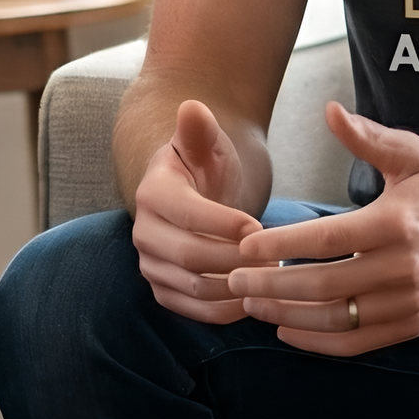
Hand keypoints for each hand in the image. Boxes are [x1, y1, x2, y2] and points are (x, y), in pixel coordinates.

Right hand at [132, 101, 259, 321]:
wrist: (195, 194)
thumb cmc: (206, 166)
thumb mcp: (208, 145)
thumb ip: (200, 130)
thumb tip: (192, 107)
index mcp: (153, 192)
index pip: (187, 214)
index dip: (224, 224)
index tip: (259, 226)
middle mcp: (143, 231)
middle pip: (190, 256)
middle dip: (236, 260)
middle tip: (275, 258)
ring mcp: (150, 264)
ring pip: (193, 288)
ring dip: (236, 288)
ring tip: (270, 277)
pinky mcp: (163, 290)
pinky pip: (193, 311)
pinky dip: (225, 312)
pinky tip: (254, 300)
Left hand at [222, 105, 418, 354]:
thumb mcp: (413, 156)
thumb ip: (368, 138)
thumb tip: (331, 111)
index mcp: (396, 222)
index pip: (327, 240)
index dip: (282, 246)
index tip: (246, 247)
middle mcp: (402, 268)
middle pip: (324, 285)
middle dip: (271, 285)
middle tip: (234, 279)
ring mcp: (408, 303)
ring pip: (336, 318)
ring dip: (287, 315)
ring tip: (251, 304)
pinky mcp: (411, 327)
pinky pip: (357, 342)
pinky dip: (318, 342)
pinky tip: (287, 329)